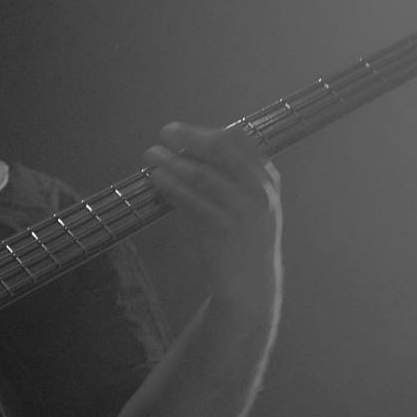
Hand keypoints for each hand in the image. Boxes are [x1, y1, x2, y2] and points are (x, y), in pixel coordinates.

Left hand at [143, 122, 282, 312]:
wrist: (251, 285)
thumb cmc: (242, 239)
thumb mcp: (246, 203)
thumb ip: (226, 178)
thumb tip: (184, 151)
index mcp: (266, 178)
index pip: (239, 140)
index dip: (206, 131)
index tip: (181, 132)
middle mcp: (258, 190)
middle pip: (220, 150)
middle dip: (188, 137)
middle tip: (164, 132)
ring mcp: (243, 210)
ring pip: (202, 175)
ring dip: (172, 160)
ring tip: (150, 155)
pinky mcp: (223, 230)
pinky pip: (192, 201)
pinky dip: (172, 186)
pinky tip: (156, 179)